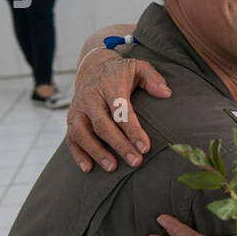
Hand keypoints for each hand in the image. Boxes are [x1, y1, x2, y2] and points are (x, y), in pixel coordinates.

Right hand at [66, 56, 171, 171]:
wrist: (92, 69)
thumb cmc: (120, 73)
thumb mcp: (137, 67)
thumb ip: (152, 78)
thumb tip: (166, 93)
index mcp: (108, 85)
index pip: (120, 109)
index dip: (132, 130)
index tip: (145, 147)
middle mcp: (90, 97)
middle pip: (102, 125)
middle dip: (119, 145)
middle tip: (135, 162)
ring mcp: (78, 109)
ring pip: (82, 133)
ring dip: (96, 152)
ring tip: (112, 168)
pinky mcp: (70, 119)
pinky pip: (71, 138)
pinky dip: (78, 154)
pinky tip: (88, 168)